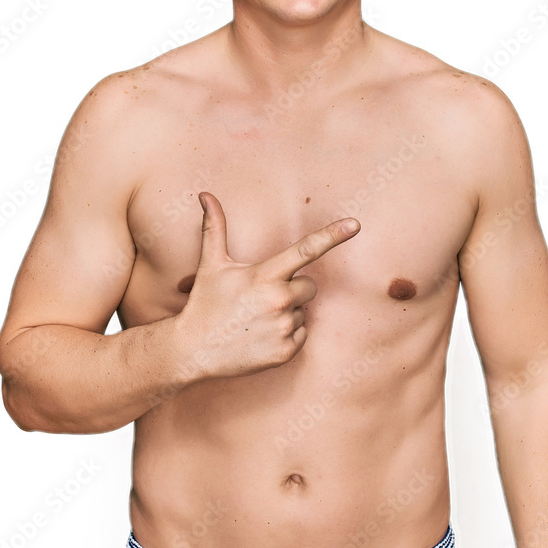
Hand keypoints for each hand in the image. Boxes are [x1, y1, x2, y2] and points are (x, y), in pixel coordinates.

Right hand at [173, 191, 360, 381]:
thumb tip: (206, 195)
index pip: (305, 250)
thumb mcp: (211, 265)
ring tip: (257, 319)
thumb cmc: (204, 304)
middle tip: (263, 297)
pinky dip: (286, 334)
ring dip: (287, 312)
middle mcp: (278, 301)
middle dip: (294, 288)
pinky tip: (261, 335)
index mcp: (264, 276)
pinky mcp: (285, 352)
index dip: (332, 235)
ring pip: (304, 311)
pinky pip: (301, 334)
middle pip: (310, 286)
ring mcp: (283, 328)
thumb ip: (215, 227)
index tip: (355, 225)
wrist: (192, 351)